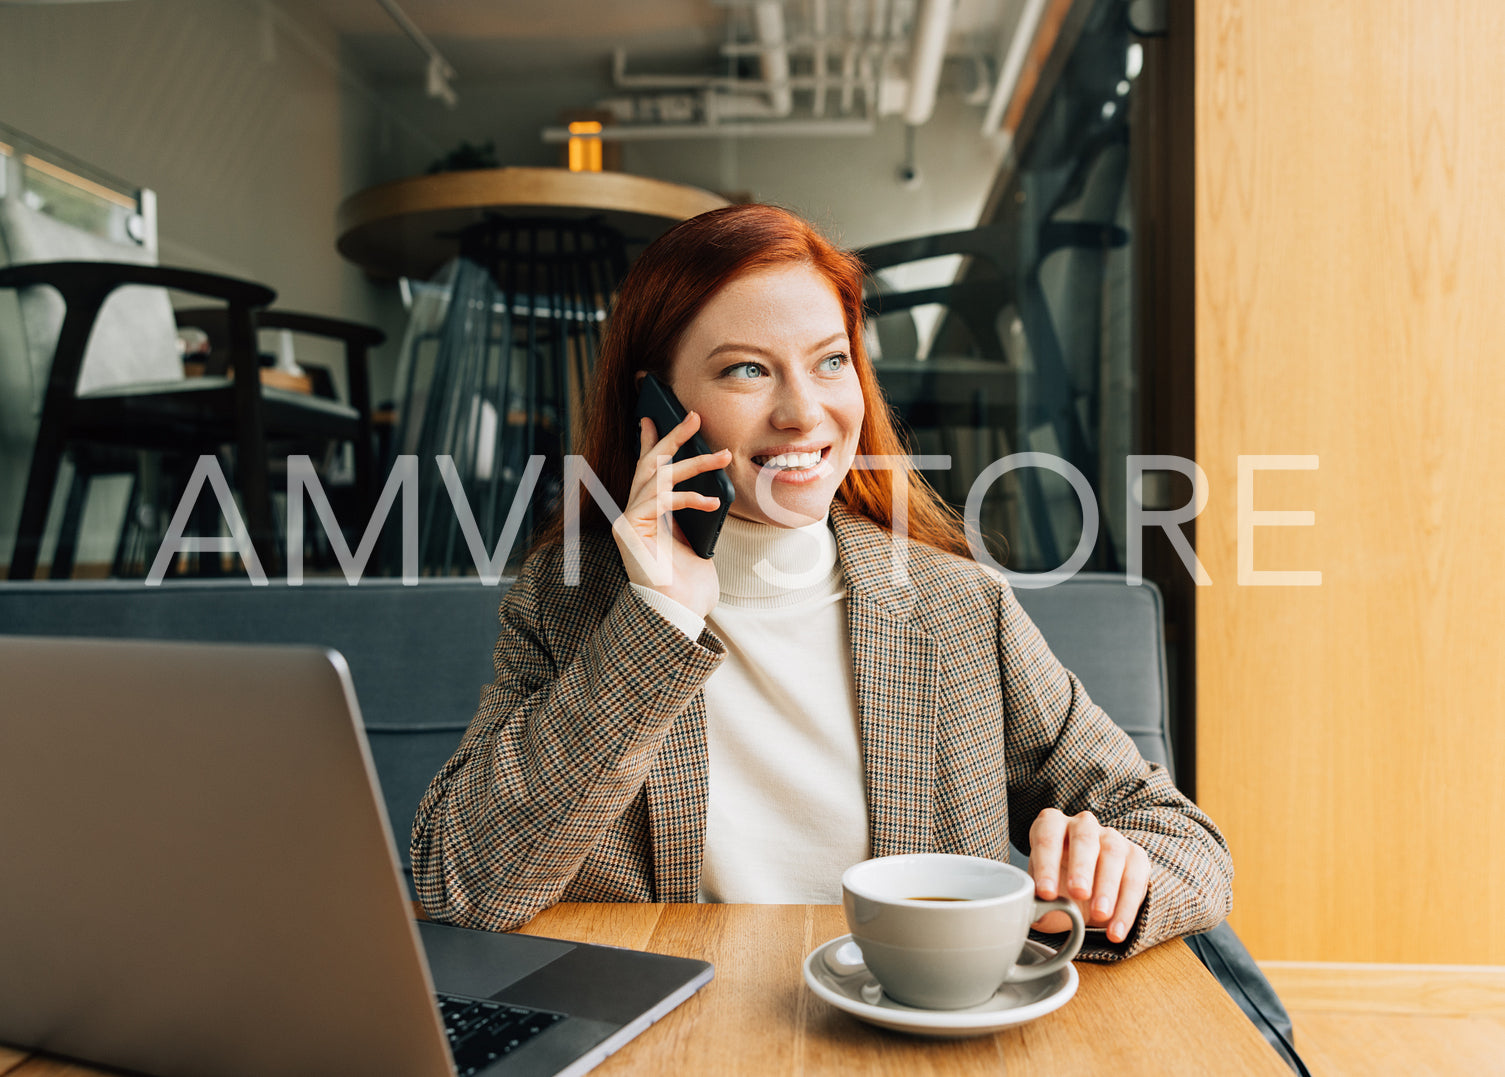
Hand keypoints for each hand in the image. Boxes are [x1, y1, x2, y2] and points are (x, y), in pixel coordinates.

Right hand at [612, 411, 729, 618]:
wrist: (679, 615)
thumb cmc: (689, 583)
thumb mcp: (696, 538)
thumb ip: (690, 511)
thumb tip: (706, 484)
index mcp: (647, 514)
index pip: (648, 470)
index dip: (651, 440)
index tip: (654, 415)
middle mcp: (632, 514)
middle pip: (650, 465)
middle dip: (672, 437)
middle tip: (694, 417)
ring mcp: (628, 522)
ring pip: (658, 478)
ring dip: (693, 464)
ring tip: (723, 457)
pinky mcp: (629, 531)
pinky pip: (660, 502)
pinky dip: (688, 498)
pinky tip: (712, 503)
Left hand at [1027, 808, 1149, 943]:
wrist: (1088, 895)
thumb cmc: (1058, 886)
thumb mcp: (1043, 893)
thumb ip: (1036, 902)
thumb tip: (1036, 914)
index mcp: (1052, 825)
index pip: (1046, 838)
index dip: (1046, 864)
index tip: (1046, 893)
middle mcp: (1082, 825)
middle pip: (1083, 839)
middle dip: (1081, 867)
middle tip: (1078, 894)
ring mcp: (1111, 837)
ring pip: (1112, 855)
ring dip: (1107, 888)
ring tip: (1099, 915)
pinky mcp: (1136, 856)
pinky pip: (1134, 880)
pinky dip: (1125, 908)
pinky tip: (1116, 930)